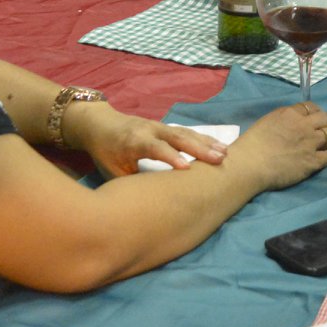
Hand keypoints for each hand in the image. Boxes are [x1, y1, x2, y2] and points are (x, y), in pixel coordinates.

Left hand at [65, 103, 229, 178]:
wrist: (100, 124)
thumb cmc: (106, 152)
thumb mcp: (112, 170)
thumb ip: (131, 182)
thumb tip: (147, 202)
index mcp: (134, 141)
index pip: (155, 148)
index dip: (171, 157)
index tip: (187, 169)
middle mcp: (150, 130)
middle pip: (177, 137)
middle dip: (199, 148)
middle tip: (219, 159)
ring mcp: (160, 126)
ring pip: (186, 133)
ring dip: (206, 142)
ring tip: (226, 153)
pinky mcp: (166, 127)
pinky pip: (186, 132)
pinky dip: (203, 139)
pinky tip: (219, 146)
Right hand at [223, 101, 326, 191]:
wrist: (250, 164)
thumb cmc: (252, 144)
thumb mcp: (267, 122)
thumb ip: (282, 120)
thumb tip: (291, 122)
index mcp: (290, 114)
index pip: (310, 107)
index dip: (317, 112)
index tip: (320, 116)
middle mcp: (303, 125)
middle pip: (324, 119)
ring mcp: (310, 143)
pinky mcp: (312, 161)